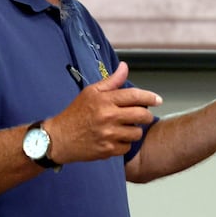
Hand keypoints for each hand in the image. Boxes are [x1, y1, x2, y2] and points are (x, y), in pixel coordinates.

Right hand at [45, 62, 161, 163]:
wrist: (58, 138)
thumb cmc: (75, 113)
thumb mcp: (91, 92)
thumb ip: (111, 81)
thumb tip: (125, 66)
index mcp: (105, 100)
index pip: (135, 96)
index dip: (150, 97)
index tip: (157, 100)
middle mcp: (108, 117)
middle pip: (141, 115)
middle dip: (146, 115)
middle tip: (143, 115)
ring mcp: (108, 135)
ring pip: (137, 133)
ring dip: (135, 130)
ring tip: (126, 127)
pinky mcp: (107, 150)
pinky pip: (127, 146)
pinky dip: (125, 143)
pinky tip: (116, 138)